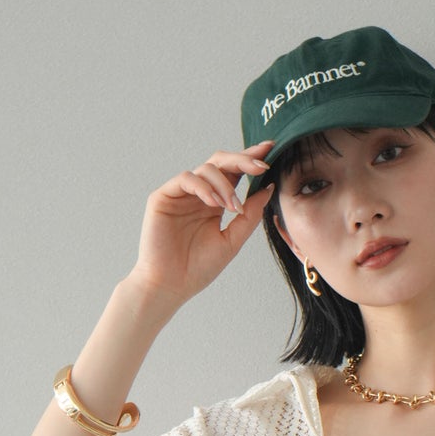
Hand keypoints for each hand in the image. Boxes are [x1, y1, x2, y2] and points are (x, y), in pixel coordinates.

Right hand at [128, 138, 275, 309]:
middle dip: (242, 160)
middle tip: (261, 165)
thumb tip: (268, 189)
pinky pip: (186, 179)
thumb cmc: (198, 268)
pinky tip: (213, 203)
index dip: (250, 159)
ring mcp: (181, 194)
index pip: (234, 173)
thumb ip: (250, 215)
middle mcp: (199, 194)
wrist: (171, 286)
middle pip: (221, 162)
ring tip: (232, 207)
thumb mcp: (233, 241)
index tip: (271, 149)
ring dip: (225, 185)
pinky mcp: (163, 196)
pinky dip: (203, 187)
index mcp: (215, 203)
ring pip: (206, 169)